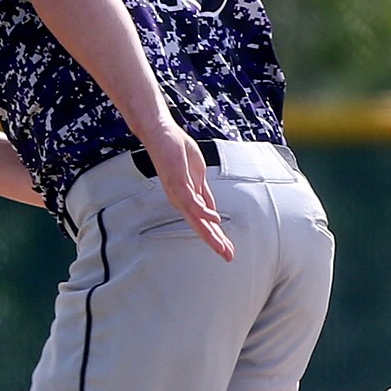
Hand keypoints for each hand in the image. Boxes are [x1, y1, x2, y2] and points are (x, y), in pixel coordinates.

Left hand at [142, 122, 234, 261]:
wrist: (162, 134)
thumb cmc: (177, 152)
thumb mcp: (197, 178)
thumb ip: (204, 196)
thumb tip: (214, 214)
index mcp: (187, 199)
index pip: (204, 223)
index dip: (217, 238)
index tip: (228, 251)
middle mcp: (181, 200)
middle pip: (200, 226)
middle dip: (215, 242)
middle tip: (228, 257)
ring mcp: (178, 191)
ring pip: (196, 218)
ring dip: (210, 233)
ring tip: (222, 246)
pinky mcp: (177, 181)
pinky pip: (191, 200)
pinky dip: (203, 211)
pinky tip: (215, 218)